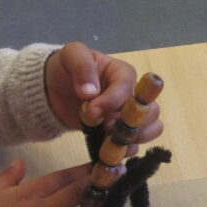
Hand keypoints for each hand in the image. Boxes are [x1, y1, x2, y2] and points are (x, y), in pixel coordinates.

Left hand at [44, 42, 163, 146]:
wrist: (54, 90)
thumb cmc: (66, 68)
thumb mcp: (71, 56)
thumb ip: (82, 68)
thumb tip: (90, 92)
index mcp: (123, 73)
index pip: (128, 88)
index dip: (113, 101)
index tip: (92, 111)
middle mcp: (132, 94)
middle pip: (151, 110)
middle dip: (131, 123)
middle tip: (106, 127)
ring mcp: (128, 115)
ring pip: (152, 128)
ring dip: (134, 138)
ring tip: (109, 141)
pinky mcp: (120, 132)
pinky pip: (136, 145)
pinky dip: (125, 150)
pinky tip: (107, 150)